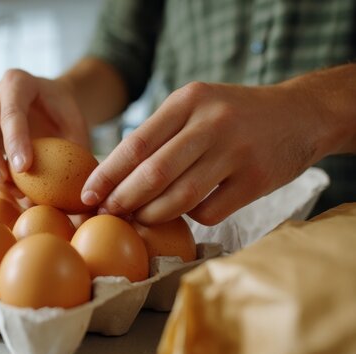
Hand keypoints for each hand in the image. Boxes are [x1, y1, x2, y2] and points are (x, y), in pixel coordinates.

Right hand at [0, 69, 89, 196]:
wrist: (50, 105)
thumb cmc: (64, 114)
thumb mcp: (77, 125)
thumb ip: (74, 150)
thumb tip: (78, 190)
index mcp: (19, 83)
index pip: (11, 111)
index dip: (15, 140)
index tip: (24, 168)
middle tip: (3, 181)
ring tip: (7, 188)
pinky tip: (1, 184)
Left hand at [82, 81, 334, 224]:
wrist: (300, 115)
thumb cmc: (233, 115)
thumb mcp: (197, 106)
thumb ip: (161, 133)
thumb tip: (113, 173)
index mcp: (188, 101)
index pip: (136, 143)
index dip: (107, 174)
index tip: (88, 194)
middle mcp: (211, 123)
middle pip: (154, 173)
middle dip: (122, 199)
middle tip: (106, 213)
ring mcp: (236, 152)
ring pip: (180, 197)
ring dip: (152, 214)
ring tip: (138, 218)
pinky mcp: (256, 180)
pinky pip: (209, 211)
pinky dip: (191, 216)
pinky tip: (186, 210)